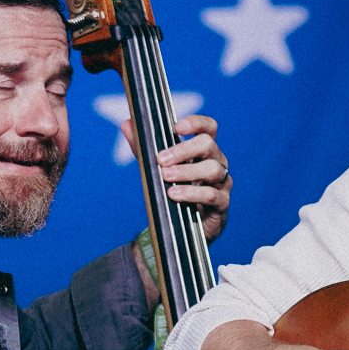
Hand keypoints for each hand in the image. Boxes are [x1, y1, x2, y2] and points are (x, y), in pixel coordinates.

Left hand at [120, 114, 232, 241]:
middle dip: (183, 150)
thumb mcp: (156, 168)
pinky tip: (175, 194)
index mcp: (203, 149)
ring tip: (166, 177)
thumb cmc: (175, 189)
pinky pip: (212, 195)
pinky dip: (192, 194)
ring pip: (212, 169)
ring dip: (186, 172)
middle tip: (161, 159)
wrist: (186, 226)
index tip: (176, 127)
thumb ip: (143, 148)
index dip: (195, 123)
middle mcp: (216, 161)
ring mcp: (222, 182)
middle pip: (208, 145)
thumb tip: (126, 124)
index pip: (208, 127)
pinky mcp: (222, 203)